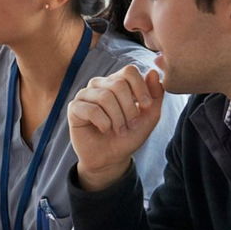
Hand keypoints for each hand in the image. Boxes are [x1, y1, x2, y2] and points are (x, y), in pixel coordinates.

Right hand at [67, 63, 165, 191]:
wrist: (111, 158)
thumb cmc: (129, 135)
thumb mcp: (149, 116)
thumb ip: (155, 95)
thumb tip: (153, 72)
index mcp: (117, 82)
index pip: (129, 71)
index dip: (140, 87)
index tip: (146, 106)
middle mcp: (100, 84)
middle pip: (118, 84)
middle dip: (129, 108)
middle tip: (130, 124)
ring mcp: (85, 94)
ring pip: (105, 97)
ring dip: (117, 118)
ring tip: (118, 129)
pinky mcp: (74, 108)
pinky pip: (91, 109)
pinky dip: (103, 123)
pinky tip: (104, 129)